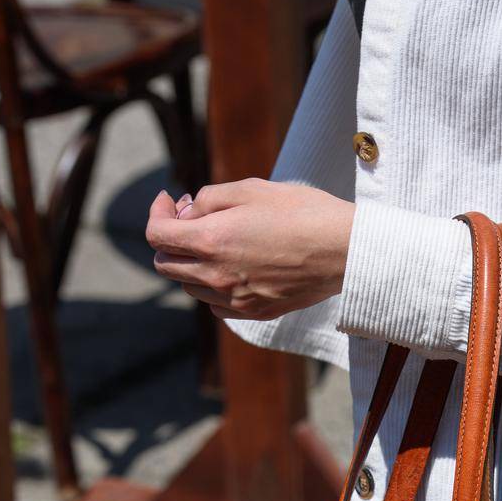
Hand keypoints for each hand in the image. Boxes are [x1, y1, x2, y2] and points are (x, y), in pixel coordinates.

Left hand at [147, 180, 354, 320]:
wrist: (344, 250)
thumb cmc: (301, 212)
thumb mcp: (251, 188)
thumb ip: (209, 199)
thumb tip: (188, 212)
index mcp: (211, 241)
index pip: (157, 235)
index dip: (157, 213)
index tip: (171, 201)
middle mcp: (217, 276)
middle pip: (165, 264)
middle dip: (170, 239)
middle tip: (193, 219)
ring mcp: (235, 299)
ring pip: (190, 287)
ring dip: (192, 263)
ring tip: (218, 241)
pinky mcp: (255, 312)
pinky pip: (216, 305)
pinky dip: (213, 287)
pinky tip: (234, 268)